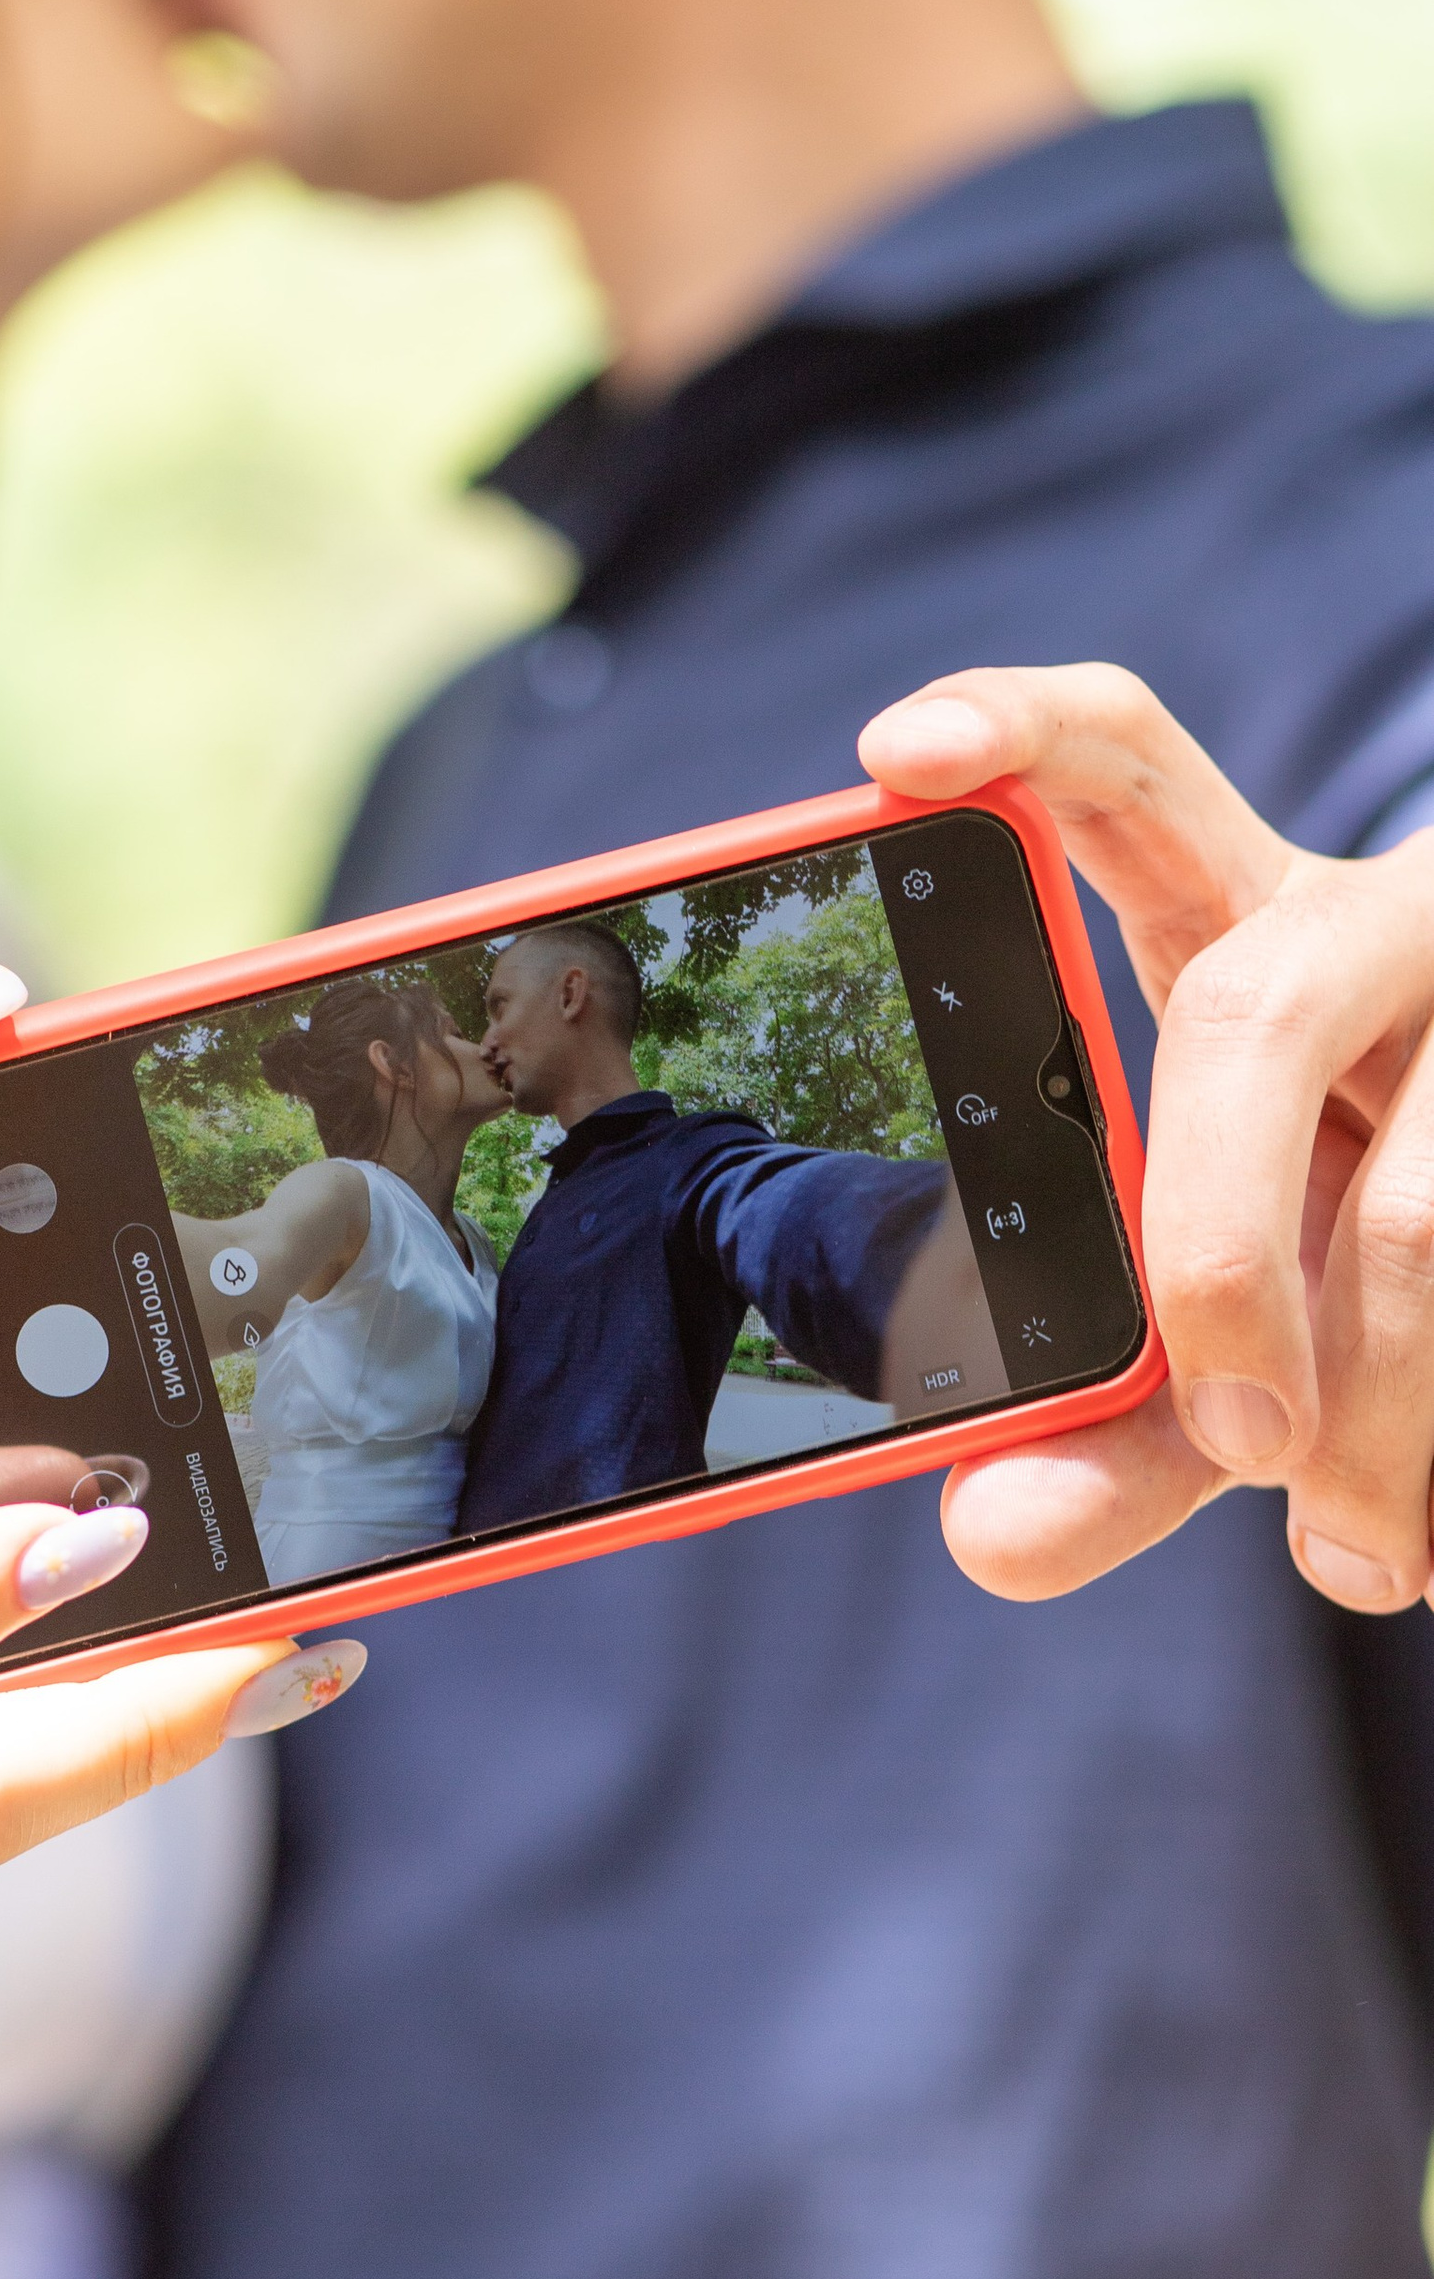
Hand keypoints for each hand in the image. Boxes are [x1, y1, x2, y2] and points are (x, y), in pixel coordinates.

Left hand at [858, 667, 1433, 1615]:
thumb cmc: (1354, 1256)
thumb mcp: (1235, 1320)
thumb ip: (1113, 1429)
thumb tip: (988, 1535)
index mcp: (1245, 927)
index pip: (1126, 763)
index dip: (1017, 727)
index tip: (897, 752)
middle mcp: (1377, 924)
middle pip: (1248, 1014)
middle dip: (1217, 1248)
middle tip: (1229, 1433)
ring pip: (1428, 1198)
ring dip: (1388, 1403)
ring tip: (1357, 1551)